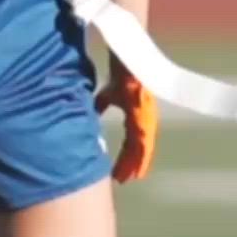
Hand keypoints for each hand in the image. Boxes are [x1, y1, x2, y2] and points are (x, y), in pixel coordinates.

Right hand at [98, 63, 156, 183]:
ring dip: (137, 162)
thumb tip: (91, 116)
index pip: (131, 138)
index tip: (119, 169)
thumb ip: (101, 105)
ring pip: (143, 144)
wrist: (125, 57)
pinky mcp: (144, 112)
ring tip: (132, 177)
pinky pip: (143, 138)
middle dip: (131, 162)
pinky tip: (137, 164)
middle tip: (125, 179)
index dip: (127, 154)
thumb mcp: (107, 92)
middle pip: (138, 144)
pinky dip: (140, 155)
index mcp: (136, 112)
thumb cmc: (119, 70)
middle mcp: (143, 115)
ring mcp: (145, 114)